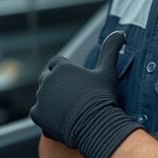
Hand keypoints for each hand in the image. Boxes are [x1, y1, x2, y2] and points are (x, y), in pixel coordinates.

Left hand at [30, 31, 140, 157]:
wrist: (96, 125)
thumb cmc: (102, 97)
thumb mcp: (108, 71)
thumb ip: (110, 50)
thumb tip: (120, 32)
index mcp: (62, 67)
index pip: (57, 62)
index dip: (65, 70)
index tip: (74, 79)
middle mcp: (48, 80)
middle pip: (47, 78)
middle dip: (56, 84)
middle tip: (71, 95)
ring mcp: (41, 98)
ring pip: (42, 95)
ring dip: (50, 99)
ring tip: (67, 108)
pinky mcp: (37, 115)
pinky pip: (38, 112)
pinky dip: (46, 115)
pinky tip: (60, 120)